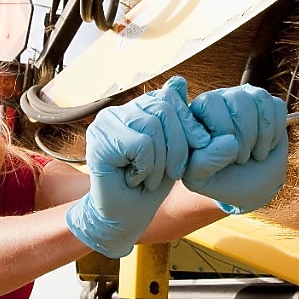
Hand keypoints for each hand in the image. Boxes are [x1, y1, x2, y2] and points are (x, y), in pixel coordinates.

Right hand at [66, 77, 209, 256]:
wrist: (125, 218)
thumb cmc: (149, 186)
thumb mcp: (174, 150)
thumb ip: (177, 119)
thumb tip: (179, 80)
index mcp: (134, 109)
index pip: (169, 97)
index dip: (188, 123)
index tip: (199, 146)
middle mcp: (116, 111)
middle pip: (163, 109)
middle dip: (178, 145)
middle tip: (172, 172)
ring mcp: (104, 124)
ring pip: (152, 127)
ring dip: (161, 162)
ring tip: (148, 177)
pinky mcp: (99, 141)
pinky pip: (141, 145)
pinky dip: (147, 168)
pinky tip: (134, 179)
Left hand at [183, 84, 287, 214]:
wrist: (251, 186)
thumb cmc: (220, 179)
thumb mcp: (200, 179)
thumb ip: (203, 163)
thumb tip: (230, 141)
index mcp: (196, 113)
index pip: (210, 103)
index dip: (223, 129)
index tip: (224, 156)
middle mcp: (220, 100)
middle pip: (239, 100)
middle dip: (246, 136)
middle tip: (241, 159)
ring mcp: (245, 99)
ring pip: (260, 99)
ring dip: (263, 135)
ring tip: (256, 154)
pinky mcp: (268, 106)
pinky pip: (277, 107)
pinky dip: (276, 132)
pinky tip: (266, 145)